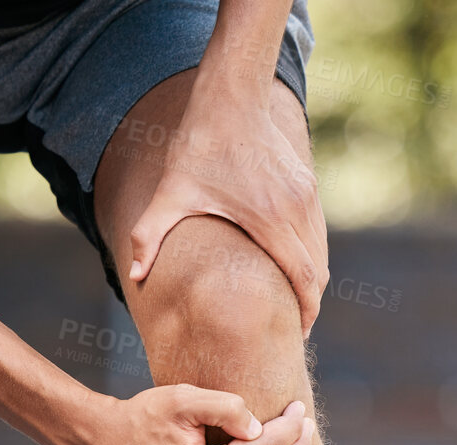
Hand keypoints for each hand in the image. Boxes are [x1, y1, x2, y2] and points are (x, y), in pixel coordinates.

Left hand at [128, 86, 327, 335]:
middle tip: (293, 329)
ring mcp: (305, 196)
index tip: (298, 334)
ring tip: (293, 303)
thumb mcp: (170, 194)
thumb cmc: (198, 148)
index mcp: (269, 220)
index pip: (303, 277)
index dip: (306, 311)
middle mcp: (296, 209)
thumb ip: (149, 237)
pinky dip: (311, 255)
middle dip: (310, 303)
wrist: (231, 98)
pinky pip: (317, 231)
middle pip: (318, 270)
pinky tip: (291, 268)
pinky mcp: (307, 185)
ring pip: (322, 251)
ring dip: (312, 279)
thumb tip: (135, 276)